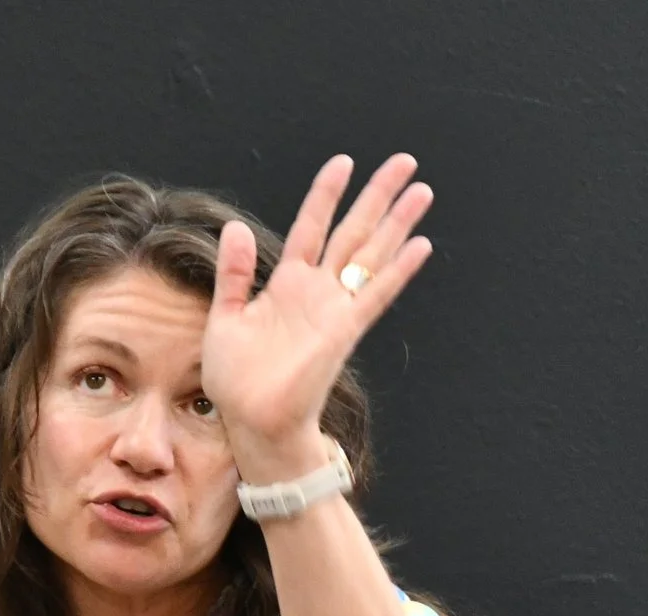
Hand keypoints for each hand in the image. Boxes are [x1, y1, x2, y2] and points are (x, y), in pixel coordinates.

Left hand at [205, 153, 434, 465]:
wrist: (251, 421)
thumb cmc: (237, 379)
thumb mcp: (225, 317)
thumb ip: (235, 273)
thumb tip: (235, 227)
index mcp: (286, 283)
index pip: (312, 225)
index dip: (326, 193)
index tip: (344, 162)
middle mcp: (317, 291)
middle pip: (354, 231)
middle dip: (379, 196)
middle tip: (405, 162)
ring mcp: (334, 309)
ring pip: (372, 254)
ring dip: (398, 222)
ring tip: (423, 191)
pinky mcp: (344, 330)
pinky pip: (376, 293)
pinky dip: (398, 270)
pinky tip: (420, 245)